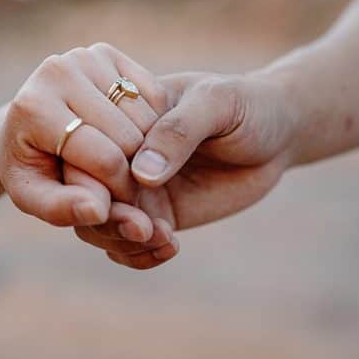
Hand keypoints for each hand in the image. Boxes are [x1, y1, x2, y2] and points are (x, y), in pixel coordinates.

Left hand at [0, 42, 168, 232]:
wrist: (22, 126)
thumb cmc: (30, 167)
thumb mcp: (34, 197)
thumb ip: (62, 210)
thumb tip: (97, 211)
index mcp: (34, 107)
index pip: (105, 158)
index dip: (122, 191)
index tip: (123, 207)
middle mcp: (57, 71)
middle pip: (130, 137)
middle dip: (136, 172)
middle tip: (128, 189)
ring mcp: (83, 56)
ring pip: (147, 117)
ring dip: (148, 150)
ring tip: (128, 167)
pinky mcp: (105, 52)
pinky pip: (153, 95)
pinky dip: (153, 124)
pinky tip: (132, 140)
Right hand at [73, 71, 296, 268]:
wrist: (278, 132)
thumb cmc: (245, 104)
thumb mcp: (216, 102)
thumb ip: (179, 131)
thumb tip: (141, 173)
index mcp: (116, 115)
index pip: (80, 148)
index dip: (88, 175)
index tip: (121, 193)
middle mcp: (116, 154)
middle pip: (81, 191)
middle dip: (103, 216)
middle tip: (142, 228)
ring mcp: (133, 187)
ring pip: (97, 224)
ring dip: (120, 240)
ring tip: (162, 239)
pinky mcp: (154, 215)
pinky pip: (127, 244)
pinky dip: (138, 255)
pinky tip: (169, 248)